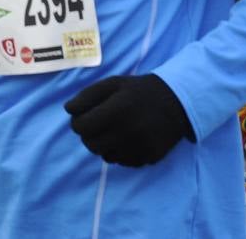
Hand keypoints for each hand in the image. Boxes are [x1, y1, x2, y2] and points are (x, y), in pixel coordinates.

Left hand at [65, 74, 194, 166]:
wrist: (176, 102)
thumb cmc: (139, 91)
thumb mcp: (113, 84)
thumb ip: (88, 95)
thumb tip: (69, 110)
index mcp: (117, 110)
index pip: (81, 127)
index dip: (78, 122)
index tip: (84, 118)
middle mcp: (128, 131)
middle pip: (91, 145)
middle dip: (89, 135)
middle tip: (97, 125)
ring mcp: (139, 147)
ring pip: (105, 156)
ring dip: (103, 145)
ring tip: (113, 131)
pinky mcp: (148, 158)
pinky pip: (122, 162)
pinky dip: (119, 152)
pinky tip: (127, 138)